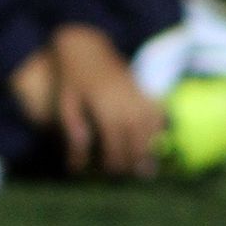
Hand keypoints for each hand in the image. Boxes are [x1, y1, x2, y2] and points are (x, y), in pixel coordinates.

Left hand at [32, 25, 164, 178]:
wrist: (85, 49)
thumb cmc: (72, 81)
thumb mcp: (66, 106)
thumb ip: (74, 135)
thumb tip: (76, 167)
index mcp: (105, 106)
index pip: (115, 143)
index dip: (113, 162)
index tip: (108, 174)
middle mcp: (126, 101)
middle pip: (136, 140)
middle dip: (132, 161)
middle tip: (125, 176)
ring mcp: (138, 94)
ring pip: (151, 129)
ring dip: (148, 150)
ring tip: (145, 171)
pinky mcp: (143, 90)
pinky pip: (158, 113)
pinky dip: (159, 129)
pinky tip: (156, 145)